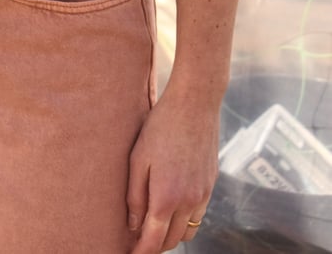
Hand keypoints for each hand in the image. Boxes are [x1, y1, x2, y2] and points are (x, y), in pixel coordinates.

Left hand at [126, 87, 218, 251]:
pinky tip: (173, 207)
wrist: (194, 104)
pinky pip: (198, 214)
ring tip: (155, 226)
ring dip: (172, 235)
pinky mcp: (211, 184)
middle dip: (155, 245)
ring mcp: (203, 194)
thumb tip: (132, 225)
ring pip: (188, 231)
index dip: (141, 252)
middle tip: (139, 239)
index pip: (154, 241)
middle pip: (172, 240)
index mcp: (166, 197)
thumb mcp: (138, 159)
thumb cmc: (161, 127)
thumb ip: (135, 195)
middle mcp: (188, 202)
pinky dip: (185, 220)